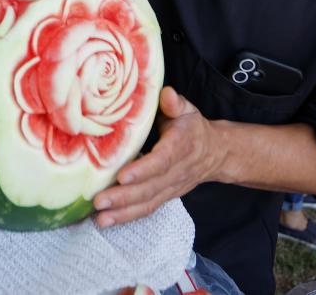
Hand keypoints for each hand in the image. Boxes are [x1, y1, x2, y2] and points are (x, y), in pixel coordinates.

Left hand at [93, 87, 221, 227]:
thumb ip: (175, 103)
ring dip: (123, 212)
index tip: (123, 176)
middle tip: (99, 201)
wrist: (215, 153)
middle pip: (150, 188)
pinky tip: (107, 220)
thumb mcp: (187, 110)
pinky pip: (147, 208)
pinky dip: (127, 217)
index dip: (143, 170)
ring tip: (100, 218)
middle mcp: (176, 172)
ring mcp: (171, 188)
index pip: (162, 161)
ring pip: (147, 203)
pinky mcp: (165, 196)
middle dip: (124, 197)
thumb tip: (166, 94)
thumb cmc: (193, 127)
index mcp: (179, 147)